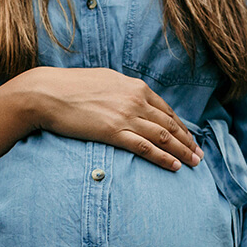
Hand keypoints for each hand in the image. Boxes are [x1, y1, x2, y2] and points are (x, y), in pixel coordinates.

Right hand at [12, 66, 203, 171]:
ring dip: (181, 151)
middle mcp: (135, 100)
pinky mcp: (113, 131)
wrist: (47, 93)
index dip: (181, 127)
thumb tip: (131, 97)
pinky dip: (162, 157)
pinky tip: (174, 166)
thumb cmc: (71, 87)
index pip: (166, 110)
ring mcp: (126, 116)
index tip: (190, 139)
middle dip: (188, 141)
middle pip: (170, 124)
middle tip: (199, 155)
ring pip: (163, 136)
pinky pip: (145, 147)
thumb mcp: (104, 81)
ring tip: (193, 163)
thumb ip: (123, 91)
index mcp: (135, 87)